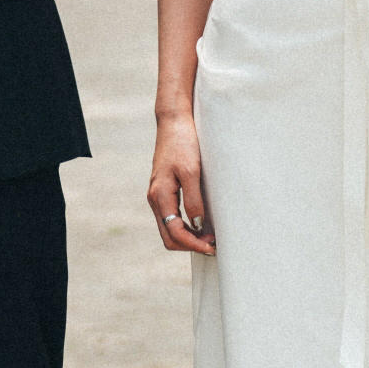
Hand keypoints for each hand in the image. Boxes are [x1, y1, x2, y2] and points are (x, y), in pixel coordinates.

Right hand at [148, 112, 214, 254]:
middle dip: (190, 245)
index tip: (213, 247)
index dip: (194, 244)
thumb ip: (193, 200)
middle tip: (213, 245)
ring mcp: (158, 194)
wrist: (173, 121)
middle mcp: (155, 198)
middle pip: (168, 237)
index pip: (174, 233)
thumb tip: (197, 225)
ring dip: (188, 237)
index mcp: (160, 195)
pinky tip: (200, 222)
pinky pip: (171, 217)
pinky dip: (184, 226)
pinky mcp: (163, 189)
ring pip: (169, 229)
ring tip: (209, 236)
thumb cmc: (183, 142)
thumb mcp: (192, 171)